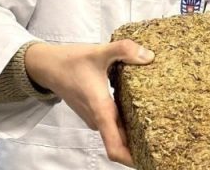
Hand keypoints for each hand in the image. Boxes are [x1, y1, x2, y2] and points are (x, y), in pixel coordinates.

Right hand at [25, 40, 153, 164]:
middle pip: (121, 142)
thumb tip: (148, 56)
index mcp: (100, 110)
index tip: (148, 159)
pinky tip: (142, 107)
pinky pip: (113, 122)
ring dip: (134, 131)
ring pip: (117, 131)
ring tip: (158, 122)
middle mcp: (98, 118)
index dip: (131, 158)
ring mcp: (95, 116)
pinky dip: (126, 120)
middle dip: (140, 144)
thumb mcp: (98, 52)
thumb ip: (123, 50)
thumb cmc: (68, 62)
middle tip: (163, 138)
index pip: (114, 147)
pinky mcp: (94, 111)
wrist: (45, 66)